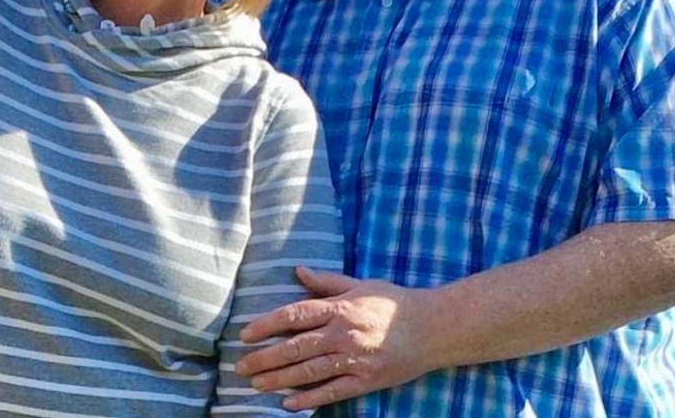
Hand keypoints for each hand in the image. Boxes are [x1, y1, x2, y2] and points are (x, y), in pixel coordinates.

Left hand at [235, 267, 440, 410]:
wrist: (434, 328)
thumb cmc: (394, 303)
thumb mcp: (361, 285)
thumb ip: (327, 282)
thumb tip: (297, 271)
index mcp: (341, 308)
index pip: (295, 314)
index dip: (267, 324)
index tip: (246, 334)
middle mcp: (344, 334)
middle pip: (296, 347)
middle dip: (265, 357)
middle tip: (241, 365)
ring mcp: (355, 360)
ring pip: (308, 371)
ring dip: (279, 379)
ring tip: (255, 384)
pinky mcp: (366, 381)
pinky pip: (332, 392)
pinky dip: (309, 399)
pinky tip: (288, 404)